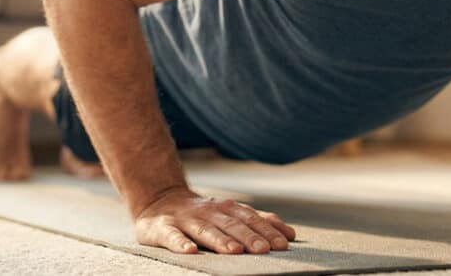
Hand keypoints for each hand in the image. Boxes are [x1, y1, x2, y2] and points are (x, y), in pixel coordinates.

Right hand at [134, 186, 296, 253]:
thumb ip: (259, 222)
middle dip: (248, 237)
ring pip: (205, 229)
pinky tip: (191, 252)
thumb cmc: (202, 213)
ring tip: (234, 251)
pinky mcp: (162, 228)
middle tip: (264, 250)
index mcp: (227, 209)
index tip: (283, 244)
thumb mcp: (230, 213)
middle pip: (231, 224)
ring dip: (220, 240)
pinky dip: (181, 243)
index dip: (267, 230)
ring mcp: (185, 219)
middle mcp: (208, 211)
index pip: (250, 219)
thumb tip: (290, 234)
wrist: (159, 200)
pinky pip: (172, 236)